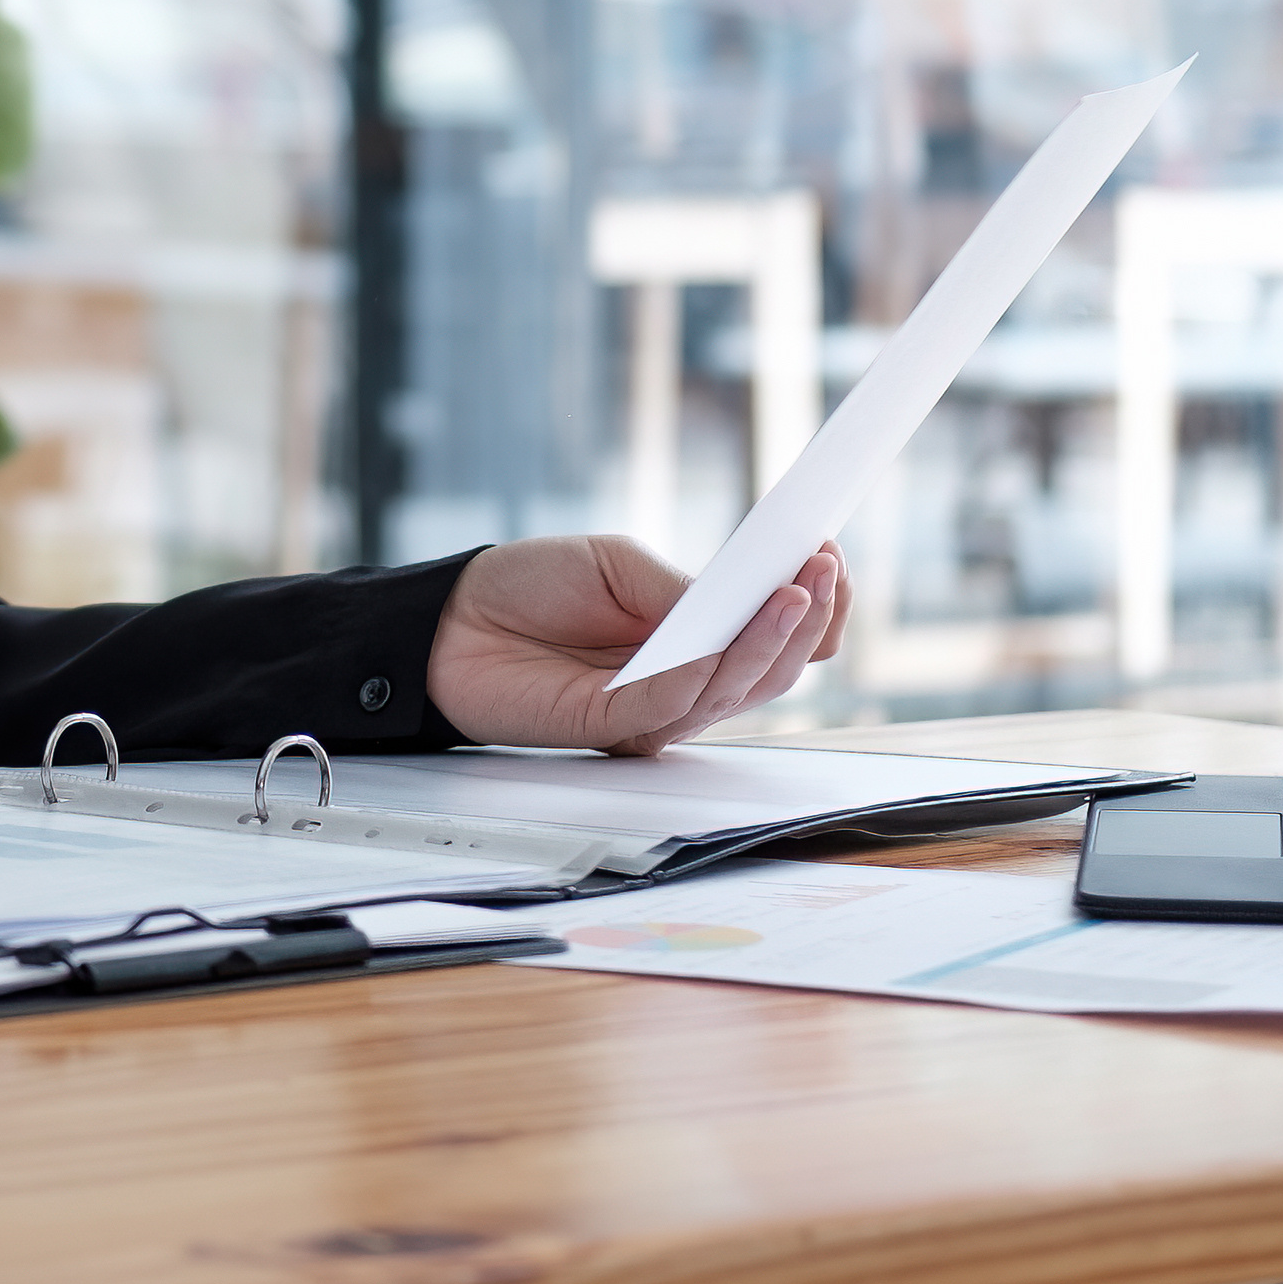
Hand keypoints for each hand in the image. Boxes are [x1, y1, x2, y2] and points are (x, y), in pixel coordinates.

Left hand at [425, 535, 845, 752]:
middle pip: (771, 671)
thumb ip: (684, 589)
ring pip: (735, 691)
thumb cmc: (529, 587)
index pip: (775, 638)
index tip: (832, 555)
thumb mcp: (619, 566)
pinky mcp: (612, 728)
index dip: (813, 606)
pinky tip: (720, 642)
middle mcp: (685, 683)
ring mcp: (653, 710)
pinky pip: (670, 706)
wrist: (450, 617)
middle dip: (808, 621)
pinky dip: (701, 674)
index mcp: (695, 640)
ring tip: (794, 590)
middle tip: (825, 568)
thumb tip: (749, 597)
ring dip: (771, 642)